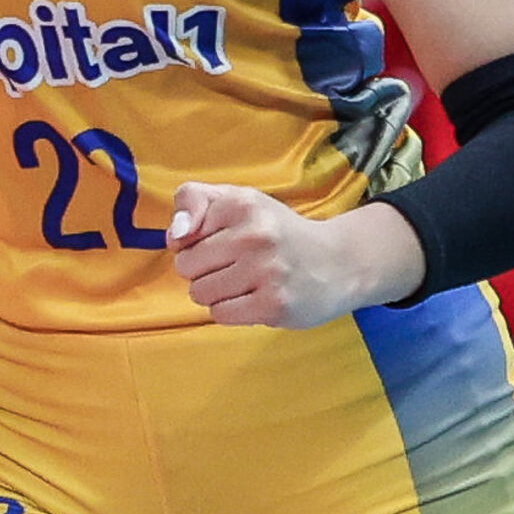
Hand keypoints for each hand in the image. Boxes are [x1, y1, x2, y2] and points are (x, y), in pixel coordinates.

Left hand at [166, 182, 414, 327]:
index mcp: (242, 203)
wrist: (339, 263)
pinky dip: (229, 310)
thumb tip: (174, 236)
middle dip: (202, 269)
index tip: (219, 239)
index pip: (181, 233)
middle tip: (233, 264)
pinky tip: (252, 298)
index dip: (194, 241)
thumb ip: (194, 200)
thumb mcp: (237, 199)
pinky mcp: (274, 305)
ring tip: (243, 282)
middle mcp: (255, 235)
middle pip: (186, 266)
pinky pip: (220, 314)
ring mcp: (266, 272)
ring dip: (215, 292)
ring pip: (199, 293)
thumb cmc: (276, 231)